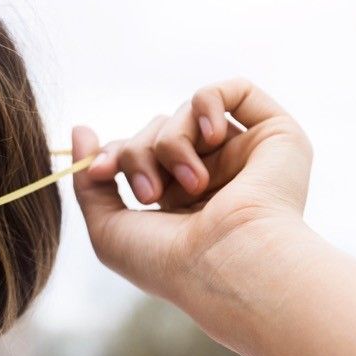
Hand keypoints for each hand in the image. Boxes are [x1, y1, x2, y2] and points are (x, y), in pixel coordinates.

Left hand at [70, 76, 313, 315]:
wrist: (227, 265)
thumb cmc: (168, 261)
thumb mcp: (108, 230)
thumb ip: (89, 184)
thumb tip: (81, 130)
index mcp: (176, 201)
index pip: (135, 154)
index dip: (112, 155)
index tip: (100, 171)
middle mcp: (212, 176)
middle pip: (154, 131)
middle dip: (138, 154)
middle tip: (149, 194)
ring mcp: (242, 155)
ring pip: (185, 115)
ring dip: (171, 143)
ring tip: (190, 184)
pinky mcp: (275, 135)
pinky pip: (233, 90)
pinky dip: (208, 104)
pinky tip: (210, 137)